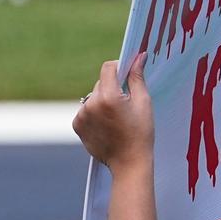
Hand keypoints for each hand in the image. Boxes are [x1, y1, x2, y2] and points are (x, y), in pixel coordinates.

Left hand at [74, 52, 153, 170]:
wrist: (129, 163)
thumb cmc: (141, 133)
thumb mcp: (143, 102)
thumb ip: (137, 77)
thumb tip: (139, 56)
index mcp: (109, 97)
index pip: (108, 67)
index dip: (119, 67)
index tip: (128, 75)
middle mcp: (91, 104)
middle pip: (101, 82)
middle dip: (113, 87)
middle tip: (126, 104)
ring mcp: (82, 115)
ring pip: (93, 96)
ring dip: (103, 100)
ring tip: (116, 118)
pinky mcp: (77, 125)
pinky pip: (86, 109)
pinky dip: (95, 113)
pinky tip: (107, 125)